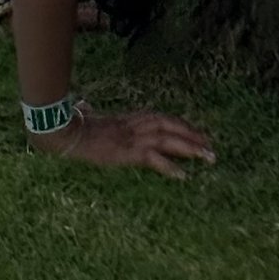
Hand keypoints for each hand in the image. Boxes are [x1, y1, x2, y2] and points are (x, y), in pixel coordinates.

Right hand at [35, 106, 214, 177]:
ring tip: (207, 158)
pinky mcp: (129, 152)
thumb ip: (91, 111)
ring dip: (190, 148)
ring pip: (169, 139)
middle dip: (193, 135)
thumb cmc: (73, 125)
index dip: (181, 125)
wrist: (66, 131)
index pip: (162, 118)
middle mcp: (136, 125)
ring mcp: (133, 138)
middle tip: (212, 147)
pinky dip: (170, 167)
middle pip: (171, 126)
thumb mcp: (88, 118)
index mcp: (129, 118)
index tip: (197, 133)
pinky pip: (155, 159)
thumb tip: (83, 104)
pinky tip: (183, 176)